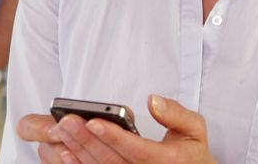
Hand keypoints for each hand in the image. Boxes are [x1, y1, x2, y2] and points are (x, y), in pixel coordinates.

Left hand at [17, 95, 214, 163]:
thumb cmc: (190, 152)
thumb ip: (176, 114)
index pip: (136, 150)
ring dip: (79, 150)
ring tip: (63, 130)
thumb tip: (153, 101)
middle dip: (87, 140)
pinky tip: (65, 151)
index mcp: (167, 161)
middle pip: (112, 160)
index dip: (114, 136)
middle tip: (68, 121)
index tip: (94, 121)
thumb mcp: (194, 130)